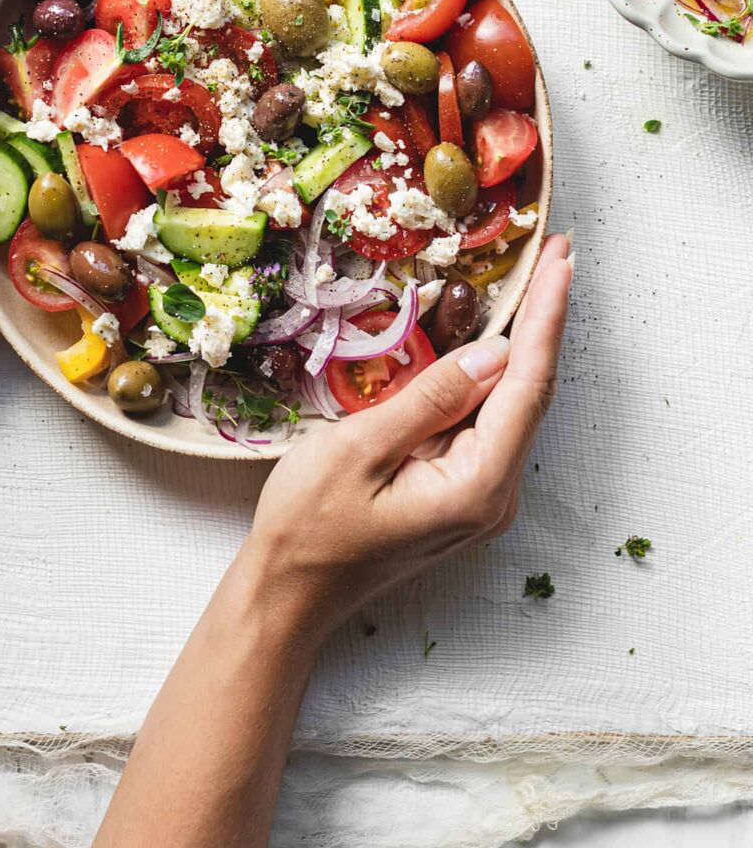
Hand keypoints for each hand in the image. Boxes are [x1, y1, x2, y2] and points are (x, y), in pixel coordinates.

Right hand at [247, 235, 572, 631]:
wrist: (287, 595)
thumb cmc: (309, 527)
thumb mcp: (360, 449)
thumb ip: (430, 399)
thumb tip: (493, 352)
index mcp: (477, 487)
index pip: (526, 385)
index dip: (546, 316)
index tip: (561, 260)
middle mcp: (493, 495)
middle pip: (528, 391)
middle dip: (542, 318)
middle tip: (555, 252)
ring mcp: (479, 497)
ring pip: (507, 404)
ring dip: (515, 342)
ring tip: (529, 279)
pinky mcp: (458, 493)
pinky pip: (482, 422)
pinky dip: (485, 374)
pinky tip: (482, 338)